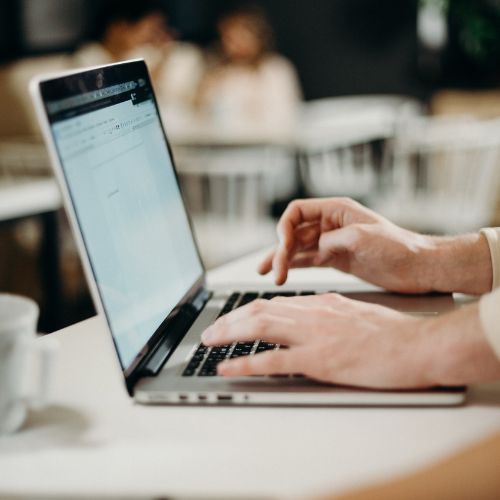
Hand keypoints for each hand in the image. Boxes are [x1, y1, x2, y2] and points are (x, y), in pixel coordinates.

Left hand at [202, 294, 432, 388]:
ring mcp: (313, 335)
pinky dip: (245, 363)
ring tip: (208, 341)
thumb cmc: (392, 333)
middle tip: (210, 330)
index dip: (247, 310)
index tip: (233, 317)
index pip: (274, 302)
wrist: (417, 345)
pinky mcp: (318, 359)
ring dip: (228, 333)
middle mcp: (311, 313)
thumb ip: (329, 314)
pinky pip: (272, 360)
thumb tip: (309, 320)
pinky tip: (228, 367)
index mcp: (321, 303)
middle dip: (229, 320)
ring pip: (259, 327)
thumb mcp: (355, 313)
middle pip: (258, 310)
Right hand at [259, 198, 439, 292]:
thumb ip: (333, 240)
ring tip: (268, 274)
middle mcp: (330, 224)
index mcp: (336, 210)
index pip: (297, 211)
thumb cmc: (398, 247)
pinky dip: (294, 266)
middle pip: (294, 232)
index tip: (282, 245)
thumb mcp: (363, 237)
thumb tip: (314, 249)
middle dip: (281, 250)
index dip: (284, 226)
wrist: (418, 268)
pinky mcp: (335, 259)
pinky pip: (308, 260)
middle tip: (275, 271)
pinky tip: (282, 273)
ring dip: (282, 260)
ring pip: (298, 248)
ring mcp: (331, 243)